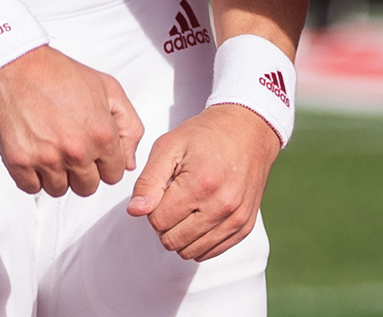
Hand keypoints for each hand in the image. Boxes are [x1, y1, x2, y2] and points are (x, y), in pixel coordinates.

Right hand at [0, 44, 143, 196]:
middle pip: (88, 187)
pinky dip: (32, 175)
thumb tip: (129, 161)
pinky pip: (32, 188)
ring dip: (56, 174)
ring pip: (59, 190)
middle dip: (82, 171)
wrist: (14, 64)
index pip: (114, 174)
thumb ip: (128, 126)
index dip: (104, 162)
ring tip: (50, 146)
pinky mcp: (19, 162)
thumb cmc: (58, 73)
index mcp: (101, 134)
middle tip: (70, 146)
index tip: (92, 149)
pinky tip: (33, 151)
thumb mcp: (107, 88)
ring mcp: (47, 159)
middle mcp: (76, 150)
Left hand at [128, 104, 280, 260]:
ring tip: (187, 206)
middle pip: (172, 240)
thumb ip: (148, 181)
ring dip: (181, 234)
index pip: (158, 221)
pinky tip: (200, 216)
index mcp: (200, 183)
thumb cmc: (206, 135)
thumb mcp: (169, 146)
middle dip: (165, 222)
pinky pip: (211, 252)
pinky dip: (199, 240)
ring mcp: (236, 219)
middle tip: (173, 198)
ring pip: (190, 252)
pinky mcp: (244, 227)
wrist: (246, 129)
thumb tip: (135, 211)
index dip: (153, 206)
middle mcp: (222, 205)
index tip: (163, 189)